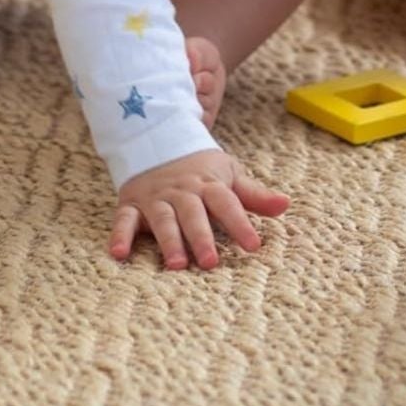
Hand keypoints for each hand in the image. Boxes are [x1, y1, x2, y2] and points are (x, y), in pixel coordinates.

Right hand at [110, 149, 288, 269]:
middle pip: (194, 215)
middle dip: (202, 238)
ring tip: (177, 265)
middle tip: (212, 262)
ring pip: (163, 220)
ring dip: (169, 241)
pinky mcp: (131, 204)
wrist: (159, 140)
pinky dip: (119, 236)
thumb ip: (254, 195)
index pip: (228, 204)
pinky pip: (124, 220)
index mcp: (210, 184)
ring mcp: (156, 198)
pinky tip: (119, 254)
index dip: (241, 224)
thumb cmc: (202, 169)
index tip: (254, 245)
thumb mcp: (230, 176)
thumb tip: (286, 205)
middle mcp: (183, 192)